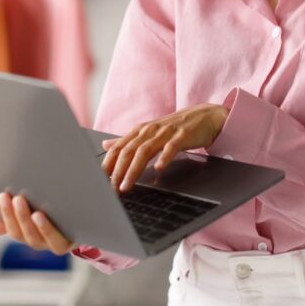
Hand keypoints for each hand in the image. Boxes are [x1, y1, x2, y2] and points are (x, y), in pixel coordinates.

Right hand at [0, 192, 75, 254]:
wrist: (82, 216)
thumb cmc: (49, 213)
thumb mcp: (28, 216)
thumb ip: (8, 222)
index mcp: (29, 236)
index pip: (14, 230)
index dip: (6, 215)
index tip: (3, 195)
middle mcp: (43, 243)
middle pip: (28, 236)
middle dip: (21, 218)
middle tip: (17, 198)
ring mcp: (60, 242)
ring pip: (45, 239)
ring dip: (38, 226)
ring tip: (34, 212)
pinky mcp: (76, 238)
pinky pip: (64, 239)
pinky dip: (54, 230)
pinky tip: (48, 218)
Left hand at [101, 103, 228, 192]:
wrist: (205, 116)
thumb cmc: (175, 128)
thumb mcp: (149, 133)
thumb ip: (128, 140)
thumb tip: (106, 145)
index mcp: (140, 130)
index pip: (119, 147)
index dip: (107, 163)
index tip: (99, 180)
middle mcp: (150, 130)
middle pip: (129, 150)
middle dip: (117, 171)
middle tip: (110, 189)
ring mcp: (166, 132)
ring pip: (145, 151)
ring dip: (133, 170)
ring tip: (126, 186)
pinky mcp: (182, 135)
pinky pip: (172, 147)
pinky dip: (164, 157)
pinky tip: (159, 168)